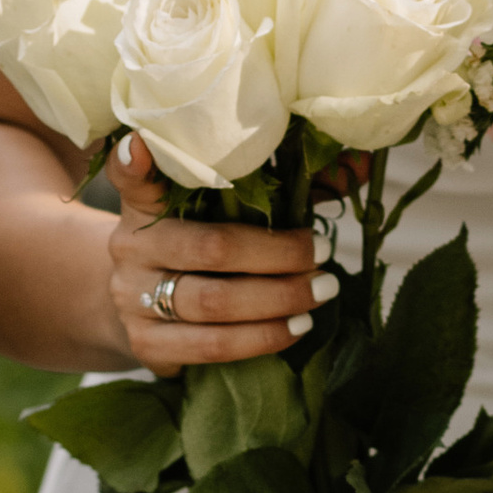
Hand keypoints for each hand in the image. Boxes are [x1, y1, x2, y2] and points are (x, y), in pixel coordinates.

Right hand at [106, 133, 335, 371]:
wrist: (146, 309)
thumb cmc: (201, 248)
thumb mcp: (224, 214)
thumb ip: (285, 188)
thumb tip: (361, 168)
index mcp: (147, 203)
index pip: (132, 177)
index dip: (136, 163)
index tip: (144, 146)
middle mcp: (131, 247)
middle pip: (211, 248)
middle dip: (279, 256)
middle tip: (323, 257)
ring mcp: (132, 299)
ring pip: (212, 302)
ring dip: (278, 300)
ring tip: (319, 294)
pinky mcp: (146, 345)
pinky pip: (210, 347)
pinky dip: (261, 339)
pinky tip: (294, 329)